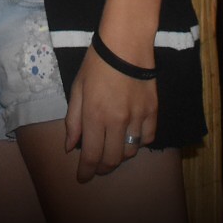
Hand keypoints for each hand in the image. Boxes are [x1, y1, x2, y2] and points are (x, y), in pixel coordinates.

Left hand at [64, 47, 157, 180]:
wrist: (126, 44)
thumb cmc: (96, 64)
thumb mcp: (77, 89)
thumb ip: (73, 120)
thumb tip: (70, 146)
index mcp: (95, 116)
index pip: (91, 155)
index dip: (86, 171)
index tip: (82, 178)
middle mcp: (117, 121)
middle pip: (112, 159)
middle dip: (102, 167)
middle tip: (97, 166)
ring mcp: (137, 117)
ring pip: (131, 152)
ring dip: (120, 156)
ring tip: (113, 150)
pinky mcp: (153, 111)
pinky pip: (148, 138)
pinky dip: (139, 143)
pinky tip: (131, 138)